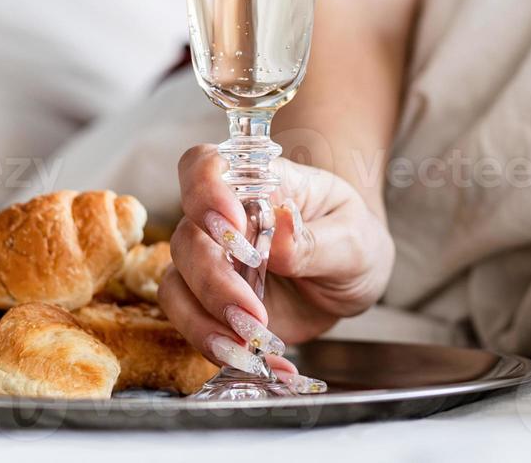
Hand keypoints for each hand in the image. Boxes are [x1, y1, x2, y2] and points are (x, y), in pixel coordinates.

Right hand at [158, 144, 394, 388]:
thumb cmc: (352, 238)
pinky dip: (219, 349)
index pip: (206, 166)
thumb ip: (316, 240)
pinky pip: (192, 325)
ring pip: (176, 285)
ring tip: (249, 348)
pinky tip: (261, 364)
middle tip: (252, 314)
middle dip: (212, 281)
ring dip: (203, 322)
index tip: (233, 228)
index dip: (205, 191)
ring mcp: (214, 263)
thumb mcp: (355, 239)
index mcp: (259, 184)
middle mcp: (224, 220)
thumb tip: (279, 232)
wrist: (352, 275)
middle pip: (186, 239)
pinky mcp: (213, 304)